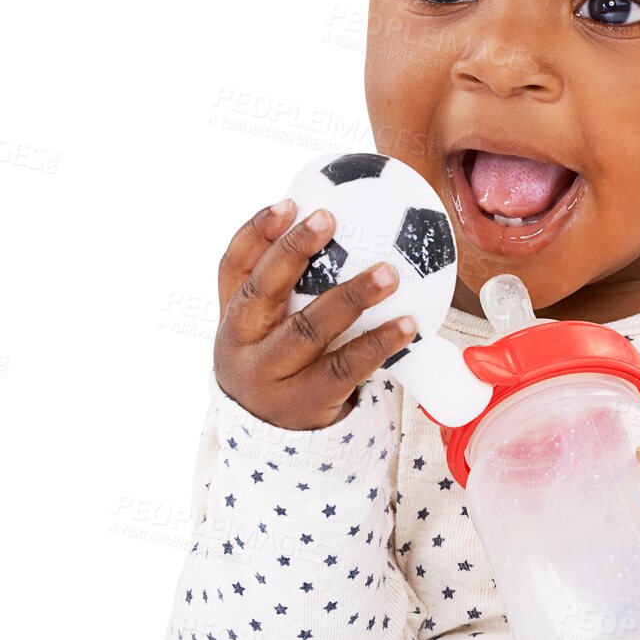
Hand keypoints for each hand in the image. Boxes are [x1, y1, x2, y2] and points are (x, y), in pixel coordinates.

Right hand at [213, 200, 416, 430]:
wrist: (271, 438)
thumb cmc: (279, 361)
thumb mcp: (264, 329)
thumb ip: (284, 286)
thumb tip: (332, 219)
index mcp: (232, 317)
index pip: (233, 268)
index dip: (255, 233)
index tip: (288, 202)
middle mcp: (242, 345)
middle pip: (263, 291)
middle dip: (293, 251)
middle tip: (329, 218)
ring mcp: (271, 377)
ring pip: (308, 330)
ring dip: (350, 297)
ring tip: (388, 273)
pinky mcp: (306, 402)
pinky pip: (345, 368)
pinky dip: (378, 343)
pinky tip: (407, 324)